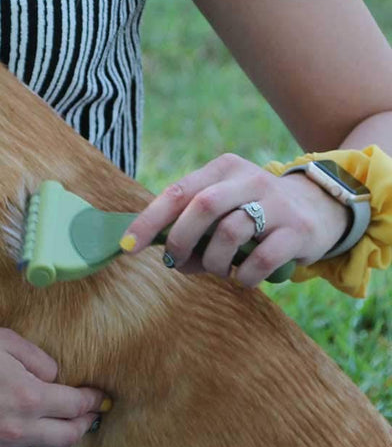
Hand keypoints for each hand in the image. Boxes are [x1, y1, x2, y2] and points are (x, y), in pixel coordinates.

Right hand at [0, 324, 107, 446]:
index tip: (96, 397)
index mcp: (28, 398)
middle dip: (81, 425)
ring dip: (51, 445)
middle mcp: (16, 433)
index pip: (76, 407)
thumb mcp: (3, 339)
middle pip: (66, 439)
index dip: (91, 401)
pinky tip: (17, 443)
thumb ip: (39, 360)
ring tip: (50, 430)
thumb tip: (55, 378)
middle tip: (84, 415)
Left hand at [123, 153, 348, 286]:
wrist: (318, 209)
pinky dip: (242, 276)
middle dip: (180, 240)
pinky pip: (260, 259)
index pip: (176, 192)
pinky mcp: (297, 230)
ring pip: (229, 232)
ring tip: (218, 269)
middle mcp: (249, 178)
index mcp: (222, 168)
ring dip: (213, 261)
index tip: (127, 246)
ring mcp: (276, 203)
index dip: (148, 221)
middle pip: (201, 206)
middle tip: (176, 262)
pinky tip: (242, 277)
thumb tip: (164, 256)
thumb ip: (191, 224)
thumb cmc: (253, 214)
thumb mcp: (223, 206)